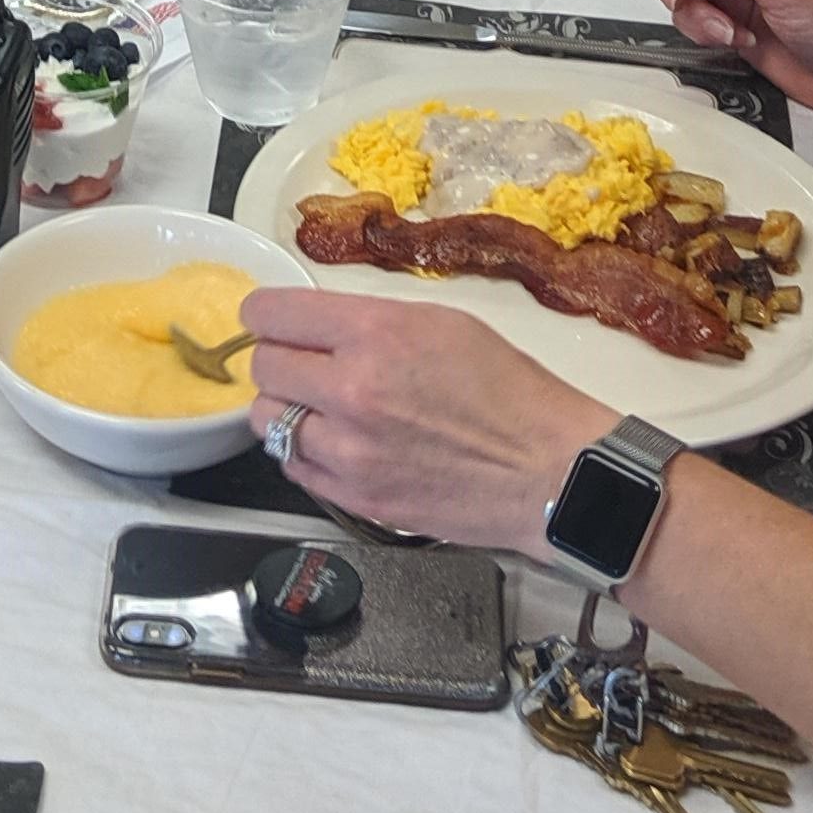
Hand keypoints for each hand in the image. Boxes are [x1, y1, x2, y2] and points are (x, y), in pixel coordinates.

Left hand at [240, 285, 610, 556]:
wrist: (550, 472)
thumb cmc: (510, 393)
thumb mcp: (442, 323)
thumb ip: (369, 322)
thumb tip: (318, 324)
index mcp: (375, 335)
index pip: (272, 313)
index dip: (266, 314)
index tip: (269, 320)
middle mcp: (352, 391)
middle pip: (262, 367)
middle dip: (279, 361)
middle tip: (303, 364)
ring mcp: (349, 452)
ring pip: (267, 420)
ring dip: (286, 409)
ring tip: (321, 408)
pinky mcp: (356, 498)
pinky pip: (293, 468)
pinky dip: (304, 454)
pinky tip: (338, 444)